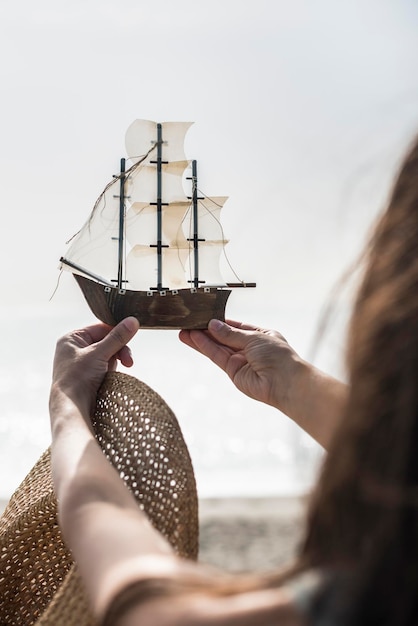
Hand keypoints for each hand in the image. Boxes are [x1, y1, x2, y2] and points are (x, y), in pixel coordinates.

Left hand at [51, 317, 139, 414]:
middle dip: (118, 351)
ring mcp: (81, 363)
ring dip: (114, 362)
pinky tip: (109, 378)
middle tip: (128, 362)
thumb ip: (117, 337)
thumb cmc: (78, 378)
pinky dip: (110, 371)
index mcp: (71, 338)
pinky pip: (104, 367)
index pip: (101, 328)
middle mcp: (74, 349)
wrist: (72, 408)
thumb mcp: (99, 353)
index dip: (116, 334)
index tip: (128, 341)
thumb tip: (133, 321)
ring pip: (107, 355)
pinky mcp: (87, 376)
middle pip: (106, 341)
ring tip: (113, 373)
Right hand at [179, 319, 301, 414]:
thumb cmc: (279, 357)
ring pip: (217, 347)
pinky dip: (205, 347)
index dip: (220, 321)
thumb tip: (214, 325)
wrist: (285, 382)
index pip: (236, 326)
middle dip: (207, 329)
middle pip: (223, 337)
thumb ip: (230, 333)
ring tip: (185, 329)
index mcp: (260, 336)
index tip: (205, 315)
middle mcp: (250, 348)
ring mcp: (241, 360)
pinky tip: (193, 338)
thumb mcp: (254, 337)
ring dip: (201, 338)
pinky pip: (216, 356)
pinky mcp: (233, 372)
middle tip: (190, 321)